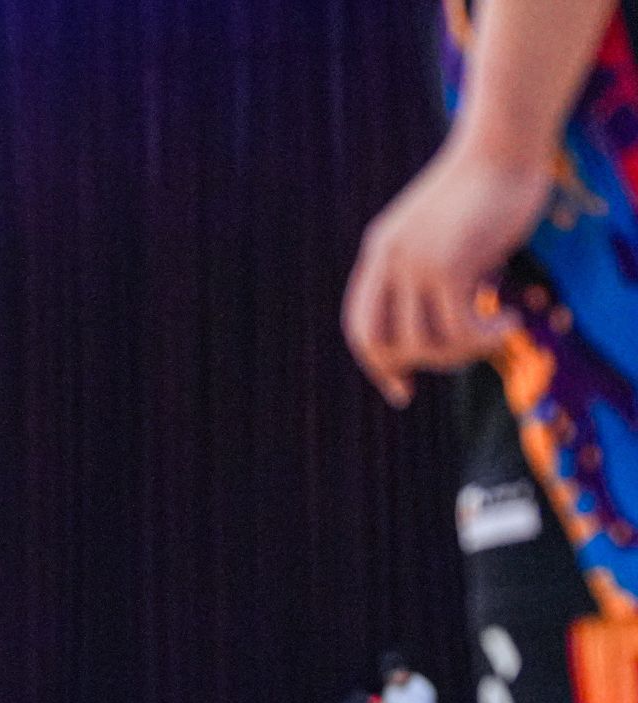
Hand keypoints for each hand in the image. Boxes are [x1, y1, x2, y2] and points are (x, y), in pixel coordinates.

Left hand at [343, 141, 550, 406]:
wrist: (505, 144)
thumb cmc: (487, 188)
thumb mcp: (448, 235)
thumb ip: (437, 274)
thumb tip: (449, 328)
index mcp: (380, 251)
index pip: (360, 324)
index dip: (377, 364)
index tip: (401, 391)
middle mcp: (388, 259)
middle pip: (379, 342)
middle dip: (416, 365)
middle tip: (465, 355)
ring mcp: (415, 263)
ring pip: (421, 343)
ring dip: (461, 353)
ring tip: (496, 333)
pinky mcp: (450, 264)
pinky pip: (457, 330)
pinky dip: (485, 338)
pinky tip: (510, 322)